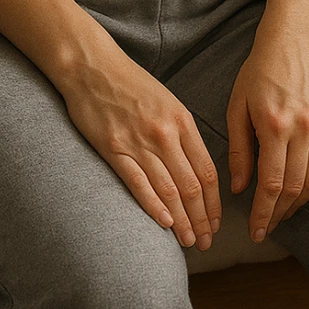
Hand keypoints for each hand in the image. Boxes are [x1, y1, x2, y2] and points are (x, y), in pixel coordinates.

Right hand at [59, 49, 222, 252]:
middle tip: (206, 241)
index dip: (213, 202)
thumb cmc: (129, 82)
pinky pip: (139, 184)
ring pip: (169, 190)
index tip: (216, 221)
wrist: (92, 67)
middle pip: (191, 186)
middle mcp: (165, 134)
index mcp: (181, 121)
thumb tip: (195, 167)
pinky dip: (153, 207)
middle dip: (201, 219)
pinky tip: (164, 224)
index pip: (206, 170)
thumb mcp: (166, 101)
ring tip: (188, 241)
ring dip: (181, 221)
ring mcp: (139, 143)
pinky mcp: (115, 149)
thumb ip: (182, 132)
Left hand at [226, 35, 308, 241]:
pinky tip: (300, 193)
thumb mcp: (237, 107)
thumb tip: (239, 189)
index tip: (255, 231)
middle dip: (279, 214)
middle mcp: (302, 128)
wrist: (291, 44)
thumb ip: (239, 150)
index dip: (263, 212)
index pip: (272, 183)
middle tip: (265, 229)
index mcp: (274, 124)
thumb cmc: (258, 73)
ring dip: (298, 204)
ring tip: (280, 215)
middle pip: (294, 187)